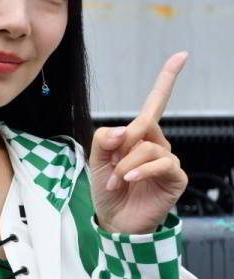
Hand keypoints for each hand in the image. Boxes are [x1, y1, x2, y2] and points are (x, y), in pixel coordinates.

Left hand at [88, 51, 188, 234]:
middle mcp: (156, 144)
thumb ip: (104, 139)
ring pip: (149, 146)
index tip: (181, 55)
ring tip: (116, 182)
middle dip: (123, 144)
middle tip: (111, 165)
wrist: (114, 223)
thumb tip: (125, 129)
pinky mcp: (175, 177)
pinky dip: (141, 170)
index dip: (167, 79)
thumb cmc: (107, 191)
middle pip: (144, 124)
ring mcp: (167, 161)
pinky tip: (129, 180)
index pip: (155, 103)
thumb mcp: (96, 161)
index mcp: (138, 137)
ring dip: (127, 164)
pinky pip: (162, 163)